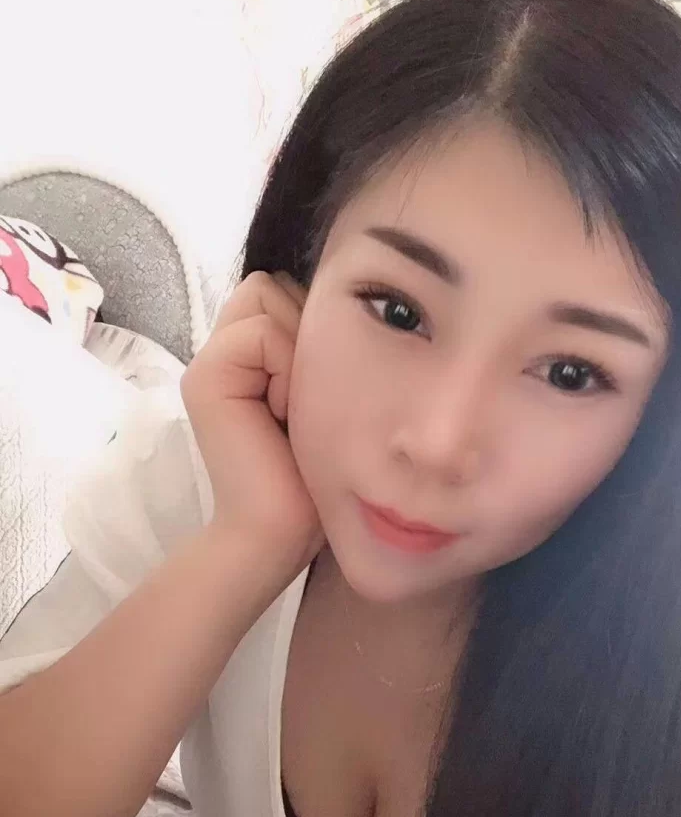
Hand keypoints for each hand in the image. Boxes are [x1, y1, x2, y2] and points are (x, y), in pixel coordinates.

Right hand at [181, 271, 322, 578]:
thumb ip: (311, 343)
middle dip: (305, 332)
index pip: (283, 289)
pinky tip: (283, 417)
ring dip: (299, 352)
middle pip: (274, 285)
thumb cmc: (314, 473)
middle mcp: (222, 352)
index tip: (318, 390)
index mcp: (247, 357)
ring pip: (268, 297)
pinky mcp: (204, 377)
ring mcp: (208, 361)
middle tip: (304, 400)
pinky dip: (288, 371)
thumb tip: (339, 297)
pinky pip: (263, 334)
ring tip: (294, 409)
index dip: (313, 326)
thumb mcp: (321, 396)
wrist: (280, 531)